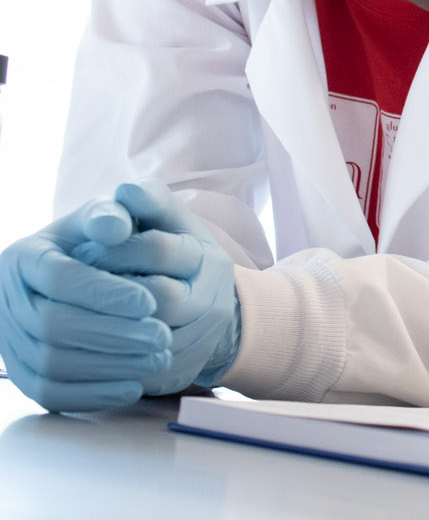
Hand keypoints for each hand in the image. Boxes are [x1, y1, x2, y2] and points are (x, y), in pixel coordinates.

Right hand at [0, 197, 169, 411]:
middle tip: (162, 337)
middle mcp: (7, 300)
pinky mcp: (22, 372)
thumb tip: (114, 226)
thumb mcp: (104, 217)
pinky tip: (133, 387)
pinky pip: (48, 392)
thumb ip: (111, 214)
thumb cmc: (98, 241)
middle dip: (113, 333)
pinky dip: (91, 394)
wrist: (78, 273)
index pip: (58, 278)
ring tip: (157, 359)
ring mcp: (9, 340)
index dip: (104, 293)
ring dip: (108, 365)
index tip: (150, 302)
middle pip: (53, 325)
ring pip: (51, 363)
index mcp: (23, 258)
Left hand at [72, 181, 240, 396]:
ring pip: (145, 343)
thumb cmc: (167, 253)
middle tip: (71, 287)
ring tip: (73, 313)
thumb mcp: (163, 219)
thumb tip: (125, 193)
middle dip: (106, 291)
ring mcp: (200, 342)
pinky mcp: (179, 374)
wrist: (198, 305)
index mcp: (208, 259)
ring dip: (101, 328)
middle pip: (157, 300)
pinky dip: (104, 366)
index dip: (113, 249)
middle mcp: (213, 301)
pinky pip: (136, 379)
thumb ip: (147, 201)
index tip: (82, 249)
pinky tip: (81, 347)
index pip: (160, 249)